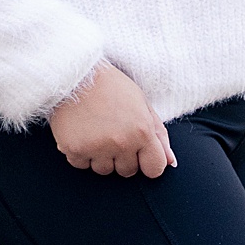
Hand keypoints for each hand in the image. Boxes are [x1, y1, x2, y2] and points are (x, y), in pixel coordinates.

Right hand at [49, 63, 175, 179]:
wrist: (74, 73)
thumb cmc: (112, 87)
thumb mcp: (141, 103)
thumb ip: (159, 134)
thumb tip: (171, 162)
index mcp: (142, 131)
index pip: (155, 169)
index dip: (148, 163)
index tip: (139, 153)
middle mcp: (121, 142)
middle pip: (128, 171)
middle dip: (123, 157)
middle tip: (112, 132)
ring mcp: (97, 147)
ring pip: (104, 170)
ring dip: (101, 157)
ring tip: (95, 131)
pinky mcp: (73, 149)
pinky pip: (81, 165)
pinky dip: (80, 153)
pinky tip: (80, 132)